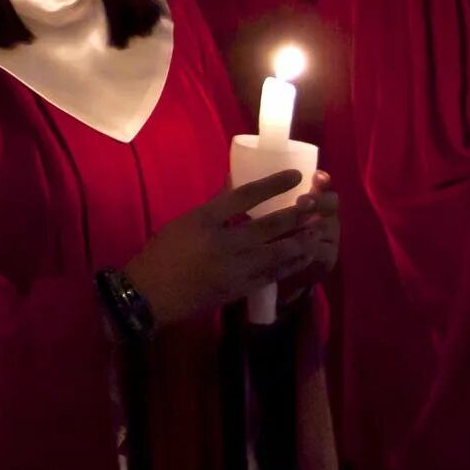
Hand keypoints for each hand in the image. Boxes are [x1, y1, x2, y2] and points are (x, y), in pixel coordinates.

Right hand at [122, 170, 331, 326]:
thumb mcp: (183, 222)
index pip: (244, 196)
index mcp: (205, 220)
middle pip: (269, 225)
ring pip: (279, 252)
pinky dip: (292, 263)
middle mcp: (225, 242)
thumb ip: (213, 206)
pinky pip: (274, 274)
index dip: (273, 184)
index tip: (295, 175)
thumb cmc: (162, 253)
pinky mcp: (242, 288)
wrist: (152, 294)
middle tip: (318, 204)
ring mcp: (236, 268)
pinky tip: (304, 255)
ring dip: (301, 240)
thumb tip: (235, 185)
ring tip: (318, 229)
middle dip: (297, 215)